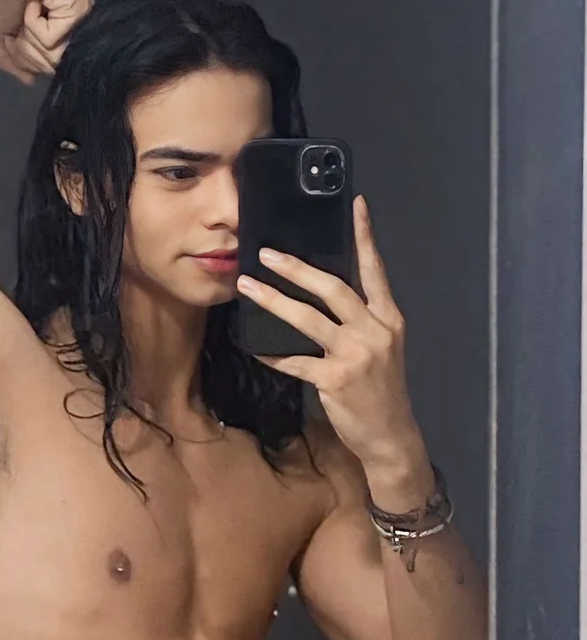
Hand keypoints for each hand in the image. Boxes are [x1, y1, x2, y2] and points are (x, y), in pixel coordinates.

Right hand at [0, 0, 92, 86]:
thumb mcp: (5, 36)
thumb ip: (15, 61)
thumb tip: (30, 82)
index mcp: (58, 36)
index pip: (48, 68)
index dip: (26, 60)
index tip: (14, 40)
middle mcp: (72, 31)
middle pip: (50, 67)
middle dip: (25, 51)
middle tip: (19, 26)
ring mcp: (78, 22)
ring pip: (51, 57)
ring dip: (28, 39)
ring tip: (26, 13)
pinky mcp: (78, 13)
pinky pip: (50, 39)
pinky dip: (33, 22)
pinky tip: (35, 2)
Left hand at [237, 195, 422, 469]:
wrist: (391, 434)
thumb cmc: (382, 390)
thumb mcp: (383, 348)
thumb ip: (361, 321)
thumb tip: (325, 296)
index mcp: (389, 318)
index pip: (375, 270)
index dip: (365, 237)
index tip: (356, 205)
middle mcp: (374, 330)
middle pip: (333, 288)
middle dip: (297, 268)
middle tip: (267, 252)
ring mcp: (355, 354)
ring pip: (308, 319)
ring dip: (274, 301)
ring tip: (248, 286)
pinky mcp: (335, 379)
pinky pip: (295, 362)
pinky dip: (273, 354)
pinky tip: (255, 348)